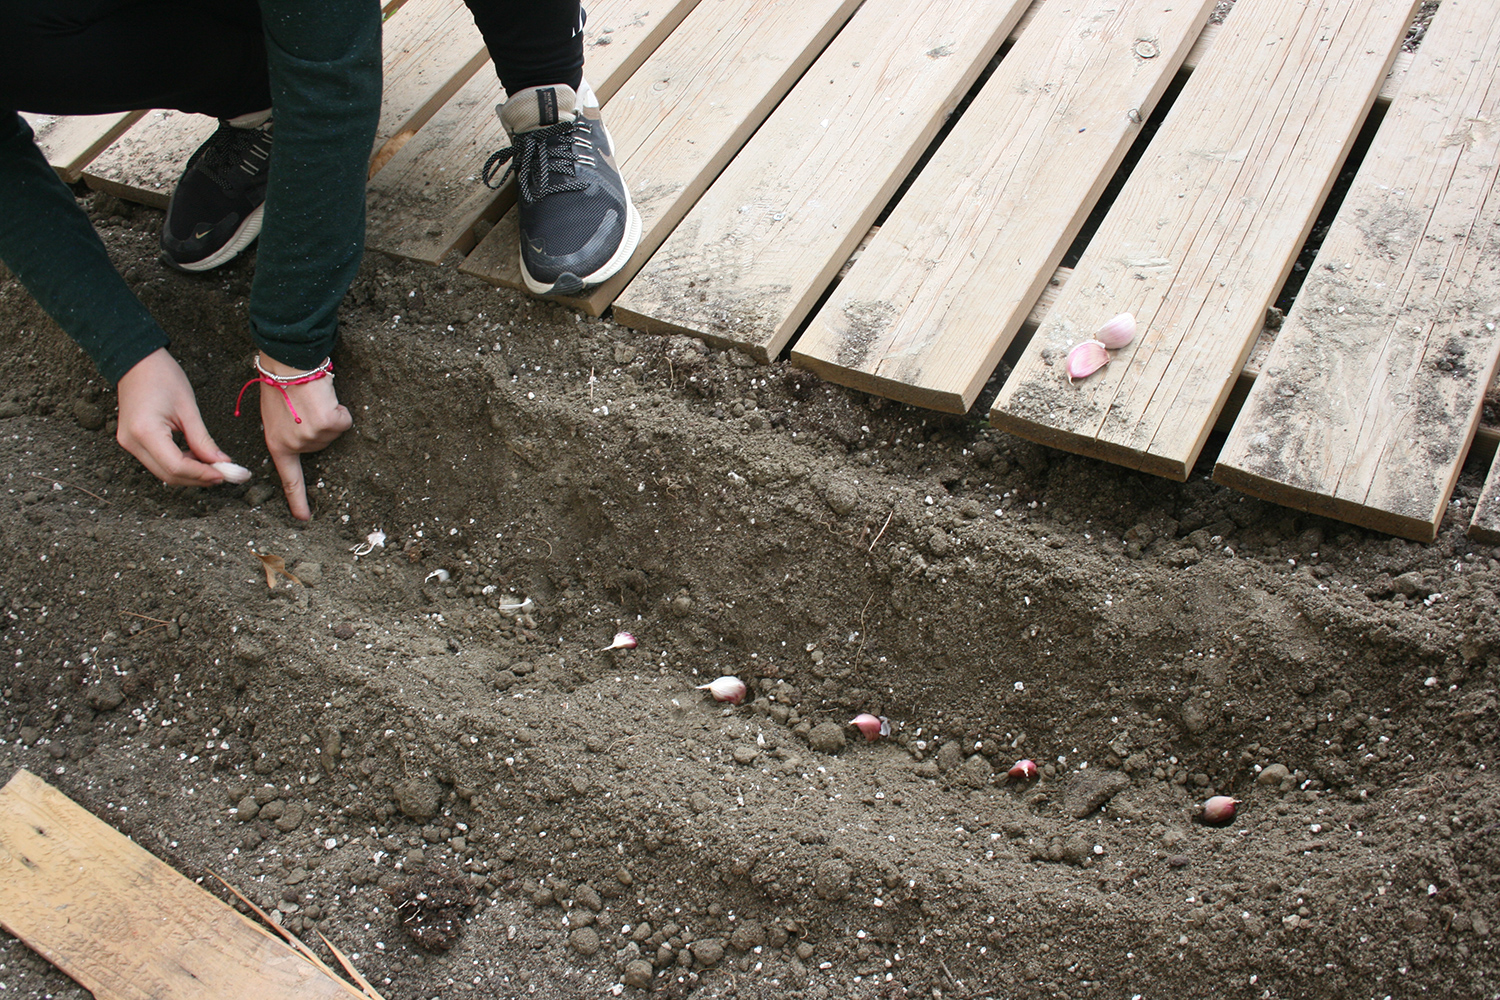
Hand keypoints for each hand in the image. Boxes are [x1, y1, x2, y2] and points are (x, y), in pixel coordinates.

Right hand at [116, 348, 231, 485]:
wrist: (136, 361)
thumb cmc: (162, 376)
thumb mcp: (188, 408)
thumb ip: (203, 440)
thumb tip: (221, 462)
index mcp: (145, 432)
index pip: (176, 466)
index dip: (202, 474)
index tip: (225, 474)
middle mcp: (132, 442)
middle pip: (169, 474)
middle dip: (198, 478)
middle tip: (225, 473)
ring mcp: (129, 443)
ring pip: (163, 472)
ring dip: (189, 473)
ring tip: (214, 465)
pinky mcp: (132, 442)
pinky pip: (157, 461)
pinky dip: (178, 464)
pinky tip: (196, 457)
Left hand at [257, 353, 351, 520]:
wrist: (287, 364)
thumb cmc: (281, 385)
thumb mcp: (275, 415)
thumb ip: (288, 433)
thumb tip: (307, 437)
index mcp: (278, 444)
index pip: (289, 479)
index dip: (297, 500)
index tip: (304, 518)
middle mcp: (294, 445)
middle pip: (321, 445)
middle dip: (319, 427)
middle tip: (305, 407)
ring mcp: (311, 436)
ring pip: (334, 432)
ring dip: (329, 415)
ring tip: (312, 400)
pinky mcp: (327, 424)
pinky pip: (344, 421)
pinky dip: (340, 409)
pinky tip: (324, 398)